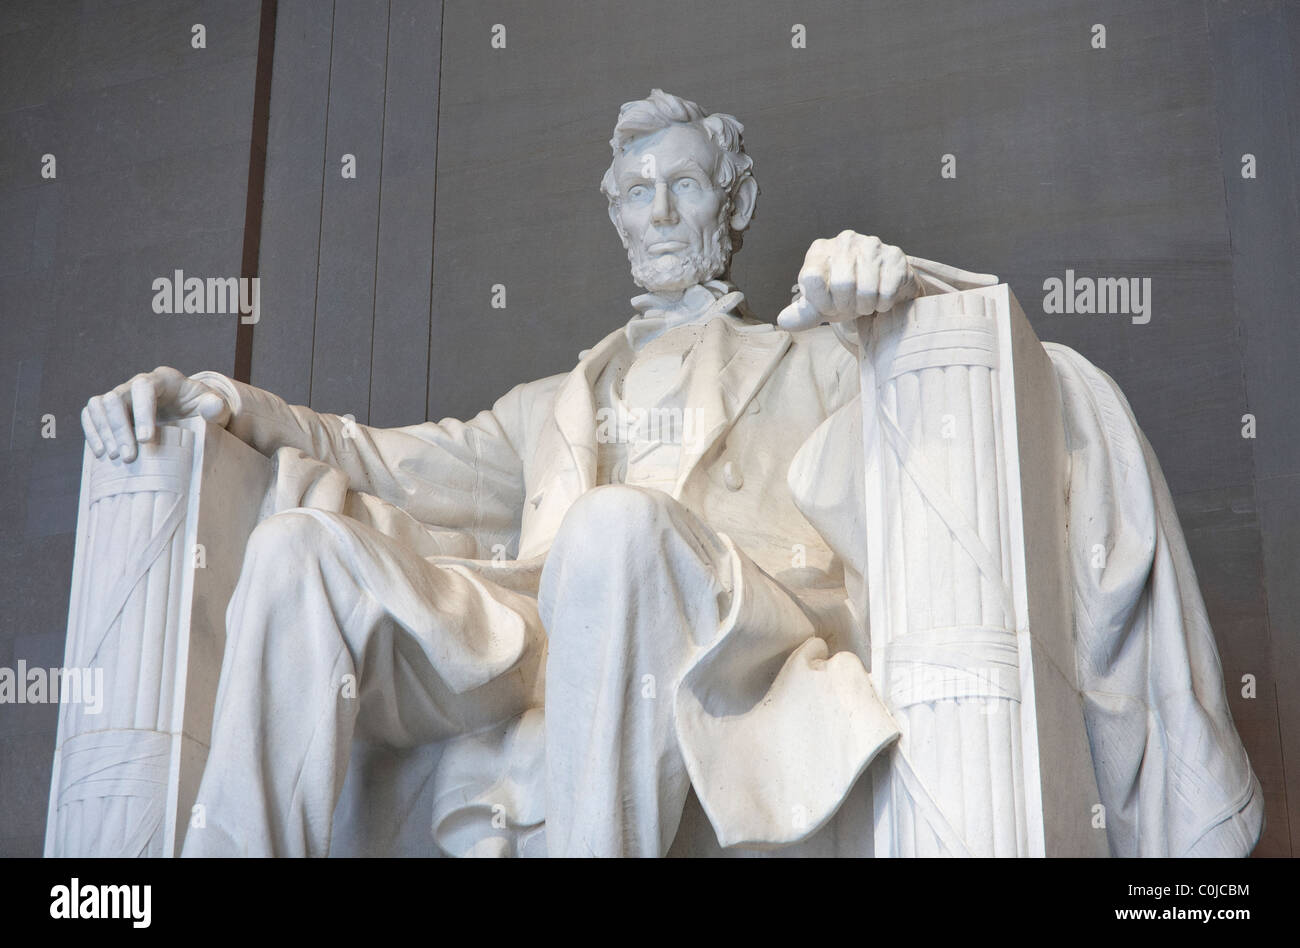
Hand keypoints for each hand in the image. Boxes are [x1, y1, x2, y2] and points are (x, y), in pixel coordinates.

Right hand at [81, 366, 230, 461]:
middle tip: (129, 457)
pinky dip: (93, 432)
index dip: (141, 412)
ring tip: (115, 458)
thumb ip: (216, 408)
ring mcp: (122, 395)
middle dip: (119, 428)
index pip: (144, 388)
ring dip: (104, 431)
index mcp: (164, 380)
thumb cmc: (204, 410)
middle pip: (116, 397)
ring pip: (100, 404)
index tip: (146, 440)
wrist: (193, 412)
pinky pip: (91, 414)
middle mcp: (138, 383)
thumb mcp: (216, 409)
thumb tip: (212, 407)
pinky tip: (101, 454)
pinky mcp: (111, 409)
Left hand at [777, 230, 920, 330]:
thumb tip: (783, 321)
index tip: (828, 306)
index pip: (812, 279)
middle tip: (850, 306)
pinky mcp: (894, 256)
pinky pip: (886, 291)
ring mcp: (871, 245)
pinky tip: (880, 297)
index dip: (821, 302)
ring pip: (866, 290)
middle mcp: (844, 241)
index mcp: (820, 250)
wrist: (880, 285)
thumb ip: (803, 314)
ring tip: (865, 302)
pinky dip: (882, 304)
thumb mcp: (821, 304)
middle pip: (842, 285)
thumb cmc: (845, 294)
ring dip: (865, 307)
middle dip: (846, 306)